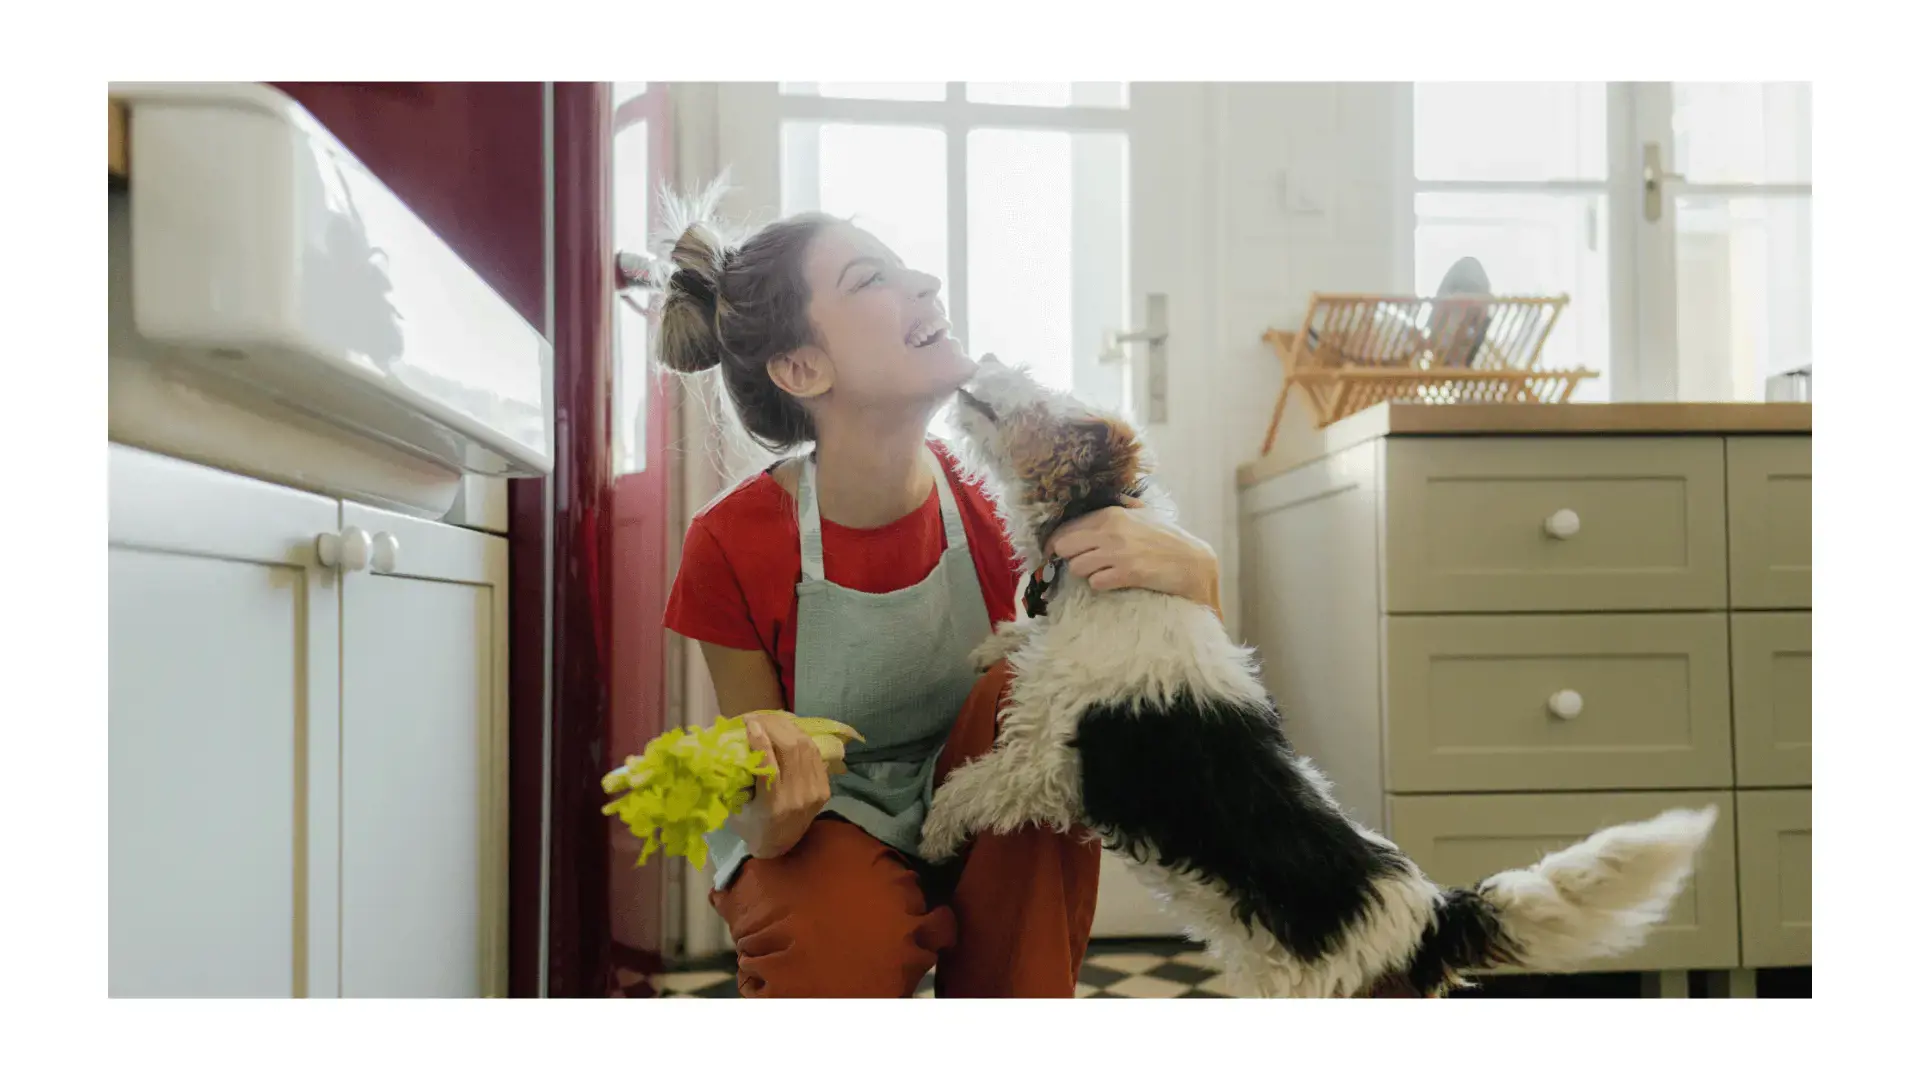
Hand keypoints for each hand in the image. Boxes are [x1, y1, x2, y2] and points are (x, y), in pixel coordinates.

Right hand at [736, 710, 832, 859]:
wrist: (782, 846)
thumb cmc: (752, 827)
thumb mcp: (737, 810)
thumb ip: (736, 782)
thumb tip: (729, 747)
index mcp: (773, 807)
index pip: (770, 767)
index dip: (760, 742)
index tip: (749, 724)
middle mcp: (798, 798)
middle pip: (791, 750)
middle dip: (773, 726)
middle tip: (754, 717)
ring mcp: (815, 791)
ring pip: (805, 747)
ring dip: (786, 727)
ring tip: (767, 718)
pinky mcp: (824, 787)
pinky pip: (813, 752)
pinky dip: (798, 736)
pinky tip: (785, 729)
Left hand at [1046, 499, 1220, 612]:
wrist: (1193, 562)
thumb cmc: (1166, 540)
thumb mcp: (1141, 516)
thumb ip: (1118, 511)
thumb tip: (1097, 512)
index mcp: (1111, 514)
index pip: (1066, 527)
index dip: (1056, 543)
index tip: (1055, 553)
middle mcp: (1111, 530)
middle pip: (1064, 547)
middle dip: (1069, 558)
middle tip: (1081, 564)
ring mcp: (1118, 552)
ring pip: (1077, 567)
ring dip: (1086, 573)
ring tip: (1102, 572)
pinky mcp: (1127, 573)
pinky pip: (1096, 583)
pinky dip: (1101, 585)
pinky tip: (1114, 582)